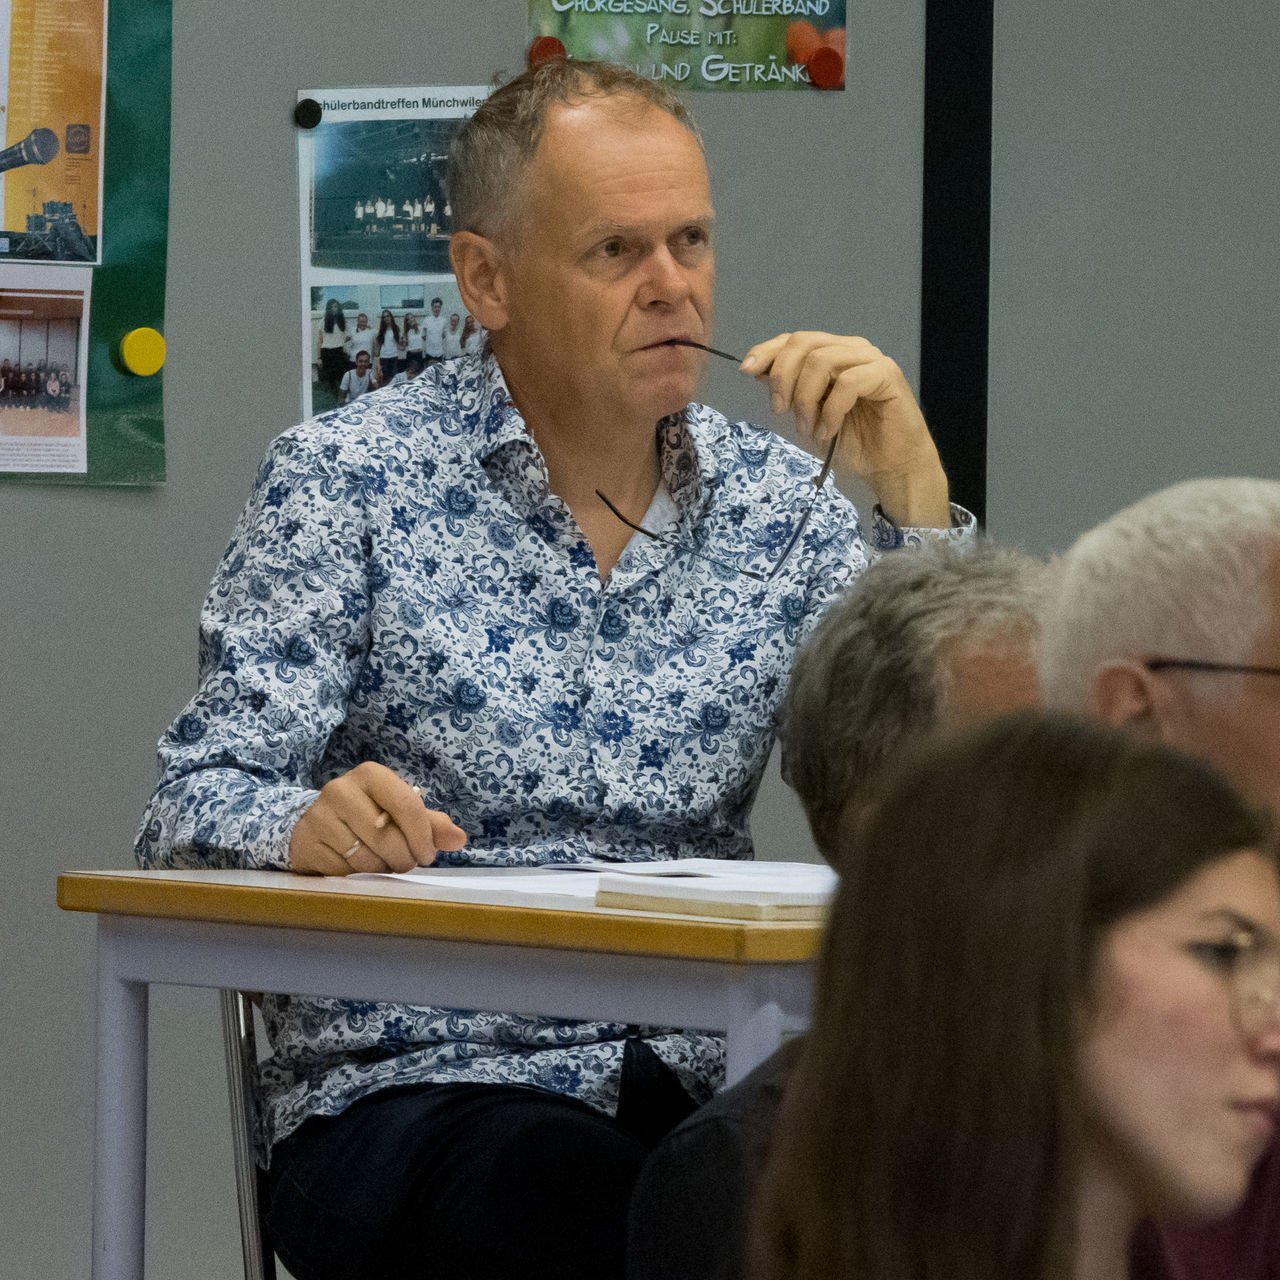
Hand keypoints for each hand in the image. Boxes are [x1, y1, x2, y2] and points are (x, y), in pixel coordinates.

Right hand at [288, 761, 466, 875]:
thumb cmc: (365, 816)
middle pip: (388, 836)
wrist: (313, 826)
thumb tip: (459, 839)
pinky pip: (344, 871)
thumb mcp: (397, 812)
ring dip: (382, 868)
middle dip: (404, 858)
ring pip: (366, 858)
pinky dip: (357, 875)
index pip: (406, 804)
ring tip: (380, 861)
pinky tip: (355, 864)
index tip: (428, 855)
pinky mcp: (307, 843)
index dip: (423, 836)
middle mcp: (341, 790)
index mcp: (370, 775)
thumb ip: (430, 824)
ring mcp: (320, 816)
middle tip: (405, 862)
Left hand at [741, 331, 950, 527]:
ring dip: (806, 398)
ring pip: (823, 360)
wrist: (888, 466)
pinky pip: (848, 383)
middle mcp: (850, 349)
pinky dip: (830, 410)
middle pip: (804, 343)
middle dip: (783, 376)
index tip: (747, 370)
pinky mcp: (887, 375)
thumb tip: (757, 370)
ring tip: (807, 428)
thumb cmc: (850, 442)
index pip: (795, 339)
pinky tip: (828, 431)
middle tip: (779, 410)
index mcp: (831, 353)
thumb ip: (789, 391)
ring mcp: (870, 359)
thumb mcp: (807, 415)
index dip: (768, 350)